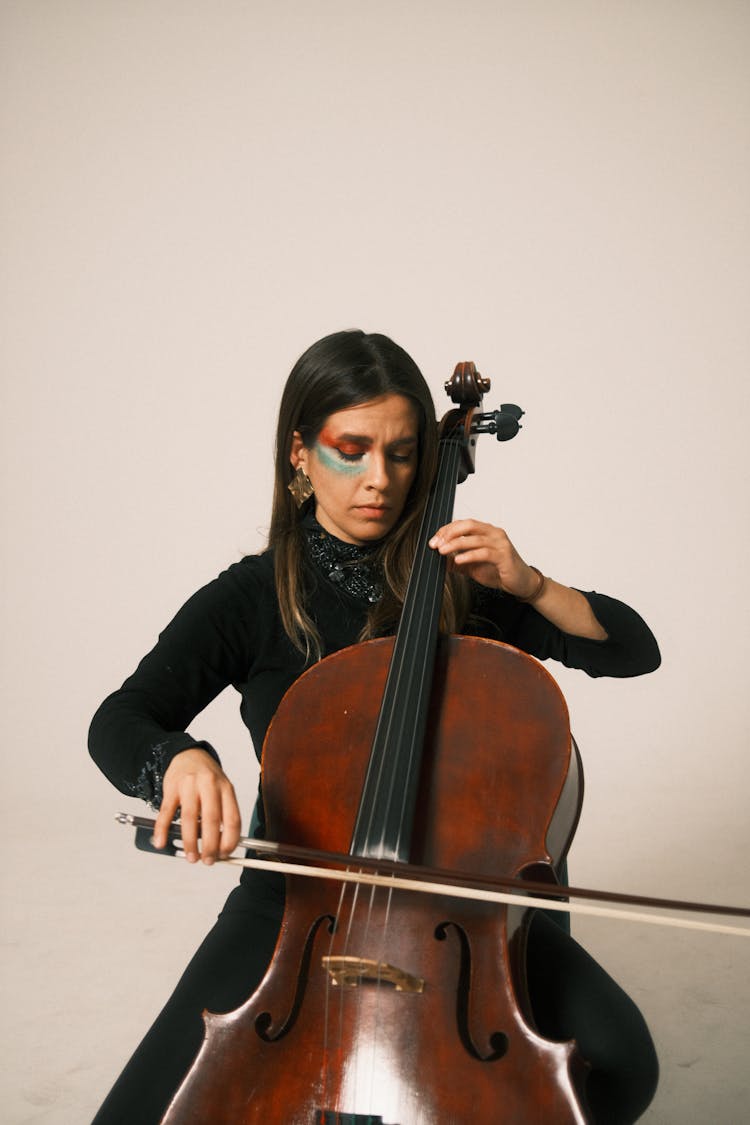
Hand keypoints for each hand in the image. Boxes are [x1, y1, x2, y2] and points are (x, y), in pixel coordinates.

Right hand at [152, 748, 241, 864]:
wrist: (188, 755)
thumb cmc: (207, 779)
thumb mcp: (222, 791)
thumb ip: (222, 815)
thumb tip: (220, 848)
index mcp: (226, 788)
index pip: (232, 818)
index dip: (230, 840)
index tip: (226, 854)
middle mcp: (209, 785)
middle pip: (212, 819)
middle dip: (210, 845)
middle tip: (208, 860)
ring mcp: (189, 785)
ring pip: (190, 817)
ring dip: (190, 841)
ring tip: (191, 857)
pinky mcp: (171, 787)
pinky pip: (166, 811)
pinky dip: (162, 829)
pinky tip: (161, 842)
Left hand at [429, 519, 538, 597]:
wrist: (520, 584)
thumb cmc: (499, 571)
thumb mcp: (472, 566)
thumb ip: (457, 561)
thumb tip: (439, 560)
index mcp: (486, 531)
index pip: (463, 524)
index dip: (446, 530)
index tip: (434, 540)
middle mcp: (494, 533)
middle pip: (468, 525)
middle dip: (449, 533)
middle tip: (436, 544)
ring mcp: (500, 543)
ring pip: (475, 538)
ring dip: (456, 544)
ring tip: (442, 551)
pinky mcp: (504, 555)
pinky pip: (484, 552)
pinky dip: (469, 555)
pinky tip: (459, 560)